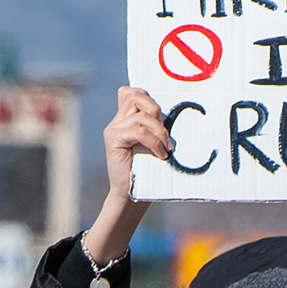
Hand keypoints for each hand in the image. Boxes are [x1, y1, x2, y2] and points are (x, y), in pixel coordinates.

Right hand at [82, 85, 173, 261]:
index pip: (131, 92)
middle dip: (156, 111)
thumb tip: (174, 114)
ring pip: (140, 115)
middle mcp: (117, 121)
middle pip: (136, 96)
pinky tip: (161, 154)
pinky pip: (138, 131)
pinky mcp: (113, 139)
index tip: (162, 119)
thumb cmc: (147, 171)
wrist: (131, 195)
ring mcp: (113, 129)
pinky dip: (154, 142)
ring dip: (159, 131)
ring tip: (166, 149)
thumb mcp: (154, 144)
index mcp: (125, 119)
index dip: (148, 97)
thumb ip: (156, 127)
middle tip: (166, 134)